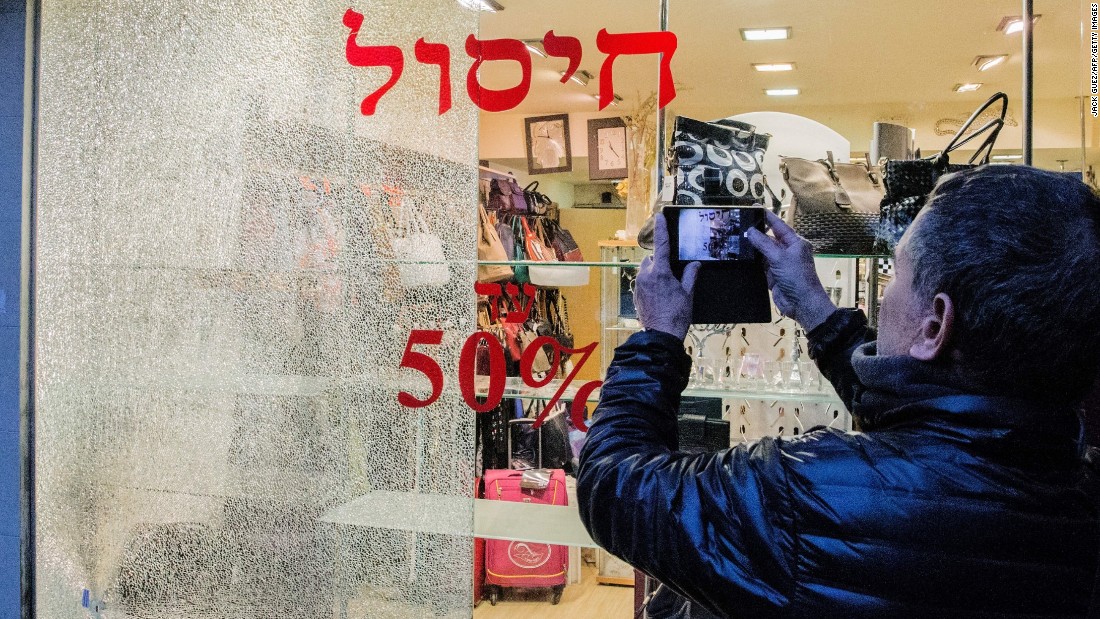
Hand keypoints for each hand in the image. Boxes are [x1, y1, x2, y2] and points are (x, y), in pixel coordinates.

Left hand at [635, 214, 700, 340]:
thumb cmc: (676, 315)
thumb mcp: (687, 294)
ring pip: (646, 270)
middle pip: (652, 259)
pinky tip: (660, 295)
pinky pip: (643, 281)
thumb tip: (695, 264)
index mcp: (660, 272)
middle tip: (673, 275)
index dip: (662, 228)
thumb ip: (690, 275)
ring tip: (667, 288)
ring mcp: (639, 285)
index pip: (661, 245)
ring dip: (655, 273)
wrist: (660, 336)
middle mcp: (646, 275)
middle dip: (661, 262)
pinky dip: (651, 283)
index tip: (660, 216)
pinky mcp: (636, 294)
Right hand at [745, 210, 836, 331]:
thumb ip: (763, 244)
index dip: (767, 217)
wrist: (801, 303)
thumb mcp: (779, 257)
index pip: (779, 226)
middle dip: (757, 233)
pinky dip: (752, 262)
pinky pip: (760, 265)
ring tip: (736, 238)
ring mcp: (780, 264)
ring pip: (763, 252)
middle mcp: (788, 252)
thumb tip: (750, 231)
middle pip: (770, 239)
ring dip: (753, 248)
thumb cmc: (796, 277)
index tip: (755, 208)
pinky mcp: (773, 276)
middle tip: (740, 224)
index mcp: (795, 243)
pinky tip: (740, 256)